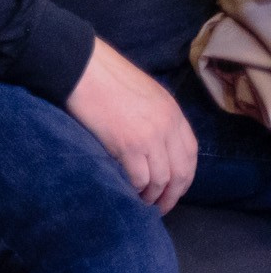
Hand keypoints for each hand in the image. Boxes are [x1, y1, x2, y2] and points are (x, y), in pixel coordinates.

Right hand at [67, 37, 196, 210]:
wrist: (81, 66)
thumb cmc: (103, 75)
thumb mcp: (143, 92)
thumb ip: (155, 116)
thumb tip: (153, 143)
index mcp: (173, 112)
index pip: (190, 154)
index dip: (183, 177)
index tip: (172, 189)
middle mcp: (168, 127)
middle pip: (180, 172)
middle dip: (171, 194)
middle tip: (159, 206)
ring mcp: (150, 137)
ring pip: (161, 180)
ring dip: (152, 196)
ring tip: (140, 202)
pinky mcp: (128, 146)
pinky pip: (140, 179)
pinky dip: (135, 190)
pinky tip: (127, 192)